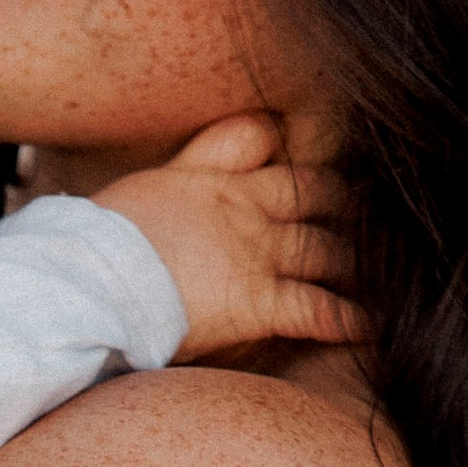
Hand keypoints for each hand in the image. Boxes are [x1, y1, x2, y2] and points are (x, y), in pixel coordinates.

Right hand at [91, 112, 360, 364]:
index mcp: (203, 178)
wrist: (86, 281)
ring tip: (381, 272)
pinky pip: (319, 310)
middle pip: (311, 193)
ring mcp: (255, 253)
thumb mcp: (124, 201)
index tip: (304, 152)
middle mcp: (240, 208)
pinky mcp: (259, 302)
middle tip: (367, 212)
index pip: (256, 138)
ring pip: (325, 249)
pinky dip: (350, 320)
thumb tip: (149, 207)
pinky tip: (373, 328)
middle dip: (342, 203)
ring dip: (356, 262)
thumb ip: (156, 198)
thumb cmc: (87, 249)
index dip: (285, 146)